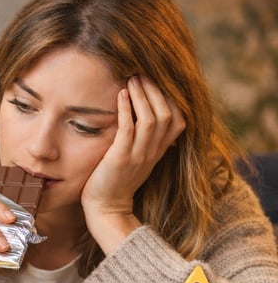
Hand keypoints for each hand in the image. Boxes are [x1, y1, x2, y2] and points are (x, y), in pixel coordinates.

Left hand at [81, 76, 185, 253]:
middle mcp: (152, 152)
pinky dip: (126, 109)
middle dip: (155, 91)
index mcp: (158, 151)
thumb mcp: (136, 159)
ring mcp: (138, 155)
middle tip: (142, 73)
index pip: (177, 120)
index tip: (155, 82)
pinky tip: (120, 95)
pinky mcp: (120, 159)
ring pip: (151, 119)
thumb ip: (143, 141)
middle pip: (166, 114)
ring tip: (132, 78)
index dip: (169, 99)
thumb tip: (140, 116)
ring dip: (142, 96)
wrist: (106, 209)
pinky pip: (128, 130)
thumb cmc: (114, 182)